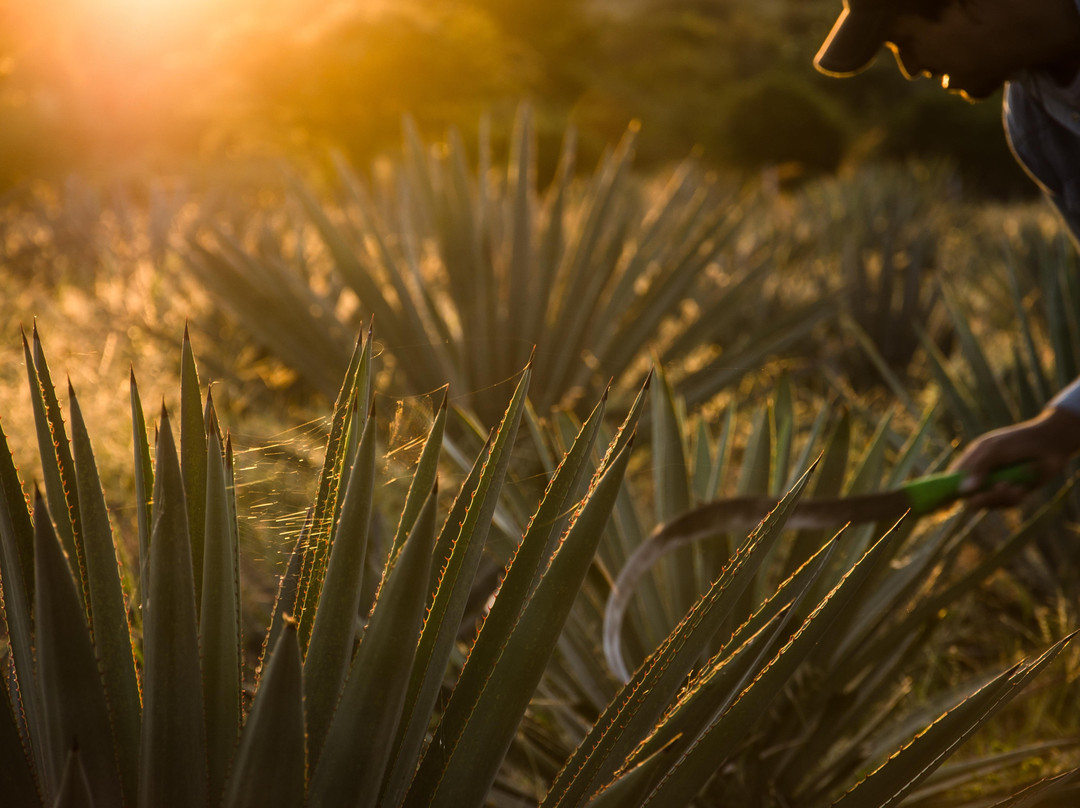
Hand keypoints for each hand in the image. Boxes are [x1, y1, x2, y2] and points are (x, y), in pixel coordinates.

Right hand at [950, 407, 1079, 508]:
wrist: (1051, 444)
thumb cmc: (1018, 442)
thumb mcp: (995, 450)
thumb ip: (978, 469)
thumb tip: (963, 491)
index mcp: (971, 463)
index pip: (952, 481)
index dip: (947, 493)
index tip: (945, 505)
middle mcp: (981, 477)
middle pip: (969, 499)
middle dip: (982, 498)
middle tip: (995, 491)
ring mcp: (996, 486)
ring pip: (989, 504)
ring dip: (1002, 497)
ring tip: (1014, 487)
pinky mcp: (1013, 494)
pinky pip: (1007, 505)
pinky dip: (1015, 497)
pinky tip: (1022, 487)